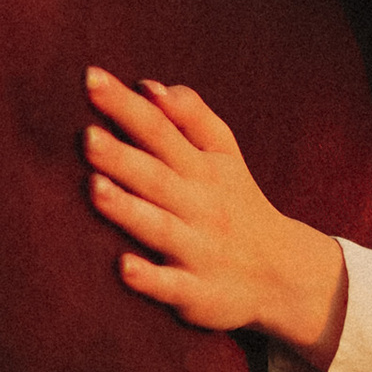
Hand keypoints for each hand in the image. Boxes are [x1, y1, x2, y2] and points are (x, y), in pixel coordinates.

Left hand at [83, 68, 349, 365]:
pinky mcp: (198, 293)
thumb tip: (148, 86)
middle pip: (156, 176)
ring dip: (128, 210)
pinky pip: (172, 286)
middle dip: (121, 157)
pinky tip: (124, 267)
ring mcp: (198, 250)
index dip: (126, 106)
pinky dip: (150, 279)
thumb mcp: (225, 155)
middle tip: (86, 136)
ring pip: (160, 227)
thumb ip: (191, 116)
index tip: (90, 78)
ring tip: (95, 188)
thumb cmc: (238, 204)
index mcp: (202, 168)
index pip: (160, 129)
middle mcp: (199, 205)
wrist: (285, 275)